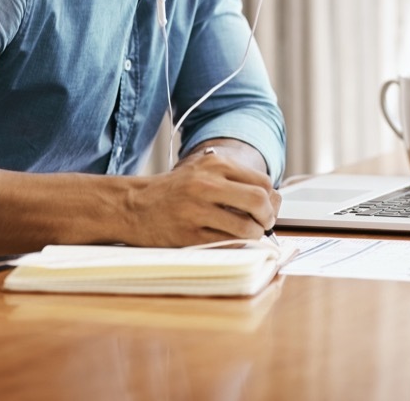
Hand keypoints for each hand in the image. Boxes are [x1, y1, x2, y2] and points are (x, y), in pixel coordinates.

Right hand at [123, 144, 280, 245]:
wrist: (135, 205)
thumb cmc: (177, 191)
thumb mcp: (204, 171)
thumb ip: (236, 180)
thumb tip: (274, 201)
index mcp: (215, 164)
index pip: (263, 182)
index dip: (271, 199)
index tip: (266, 208)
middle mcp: (206, 184)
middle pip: (259, 201)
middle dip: (268, 217)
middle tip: (263, 223)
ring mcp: (197, 211)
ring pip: (247, 227)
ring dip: (254, 235)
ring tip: (246, 234)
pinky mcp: (189, 235)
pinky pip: (228, 244)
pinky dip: (236, 245)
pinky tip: (229, 240)